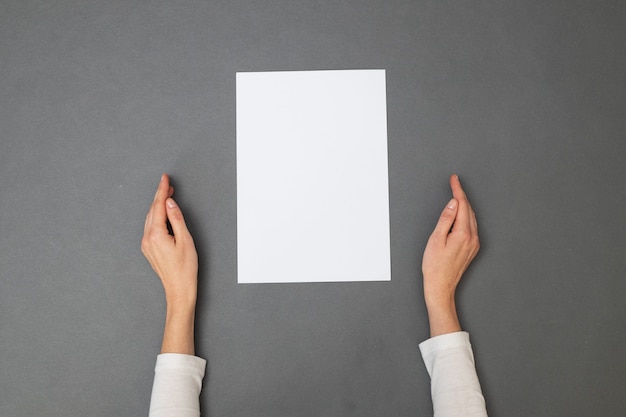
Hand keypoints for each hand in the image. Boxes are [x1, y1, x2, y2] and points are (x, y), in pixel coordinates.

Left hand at [142, 174, 197, 353]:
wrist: (179, 289)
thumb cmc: (185, 268)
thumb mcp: (186, 240)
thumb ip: (177, 219)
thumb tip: (170, 202)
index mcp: (156, 234)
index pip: (159, 206)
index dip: (162, 190)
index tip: (165, 178)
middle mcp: (147, 238)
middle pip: (152, 210)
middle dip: (159, 195)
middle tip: (167, 182)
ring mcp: (146, 244)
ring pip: (150, 218)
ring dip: (158, 205)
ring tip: (166, 194)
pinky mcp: (149, 248)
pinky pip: (150, 226)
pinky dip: (156, 215)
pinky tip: (162, 212)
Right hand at [422, 174, 479, 335]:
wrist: (441, 286)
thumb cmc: (434, 266)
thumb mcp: (435, 239)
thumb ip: (445, 220)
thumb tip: (452, 204)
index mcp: (463, 234)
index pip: (461, 205)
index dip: (457, 190)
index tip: (454, 179)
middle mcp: (472, 238)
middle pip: (469, 210)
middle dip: (461, 195)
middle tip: (454, 183)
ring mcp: (474, 244)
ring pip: (471, 218)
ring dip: (465, 205)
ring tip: (457, 195)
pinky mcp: (472, 249)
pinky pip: (472, 226)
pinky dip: (466, 216)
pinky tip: (461, 214)